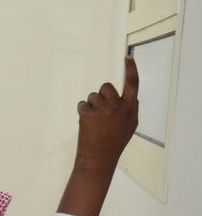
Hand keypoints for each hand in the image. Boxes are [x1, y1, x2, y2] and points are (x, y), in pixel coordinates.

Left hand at [74, 56, 138, 170]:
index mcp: (130, 108)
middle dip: (102, 95)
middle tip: (101, 109)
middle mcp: (118, 107)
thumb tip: (133, 98)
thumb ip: (131, 109)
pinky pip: (82, 104)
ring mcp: (102, 110)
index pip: (132, 84)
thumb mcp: (130, 125)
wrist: (99, 158)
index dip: (131, 69)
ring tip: (95, 120)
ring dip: (91, 105)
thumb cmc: (115, 141)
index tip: (128, 57)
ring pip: (93, 96)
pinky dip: (83, 111)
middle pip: (106, 86)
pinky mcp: (88, 114)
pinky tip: (87, 123)